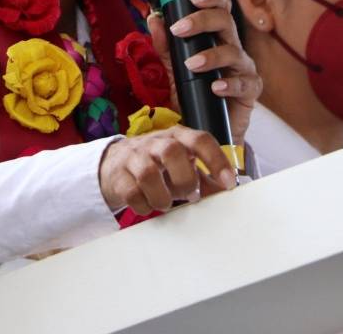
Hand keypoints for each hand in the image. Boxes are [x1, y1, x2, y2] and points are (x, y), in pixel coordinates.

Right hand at [98, 126, 236, 214]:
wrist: (113, 162)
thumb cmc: (155, 163)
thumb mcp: (180, 165)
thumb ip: (203, 178)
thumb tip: (225, 190)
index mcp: (176, 137)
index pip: (199, 140)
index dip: (216, 160)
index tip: (228, 182)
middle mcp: (155, 142)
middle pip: (172, 151)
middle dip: (184, 179)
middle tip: (189, 194)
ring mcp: (134, 157)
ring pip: (148, 174)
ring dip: (162, 197)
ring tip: (165, 203)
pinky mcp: (118, 176)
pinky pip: (132, 194)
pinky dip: (144, 206)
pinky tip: (148, 205)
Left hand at [148, 0, 261, 144]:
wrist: (205, 125)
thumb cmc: (194, 93)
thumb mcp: (173, 68)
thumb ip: (164, 45)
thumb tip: (154, 18)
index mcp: (216, 37)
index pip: (220, 9)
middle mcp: (232, 47)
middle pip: (226, 22)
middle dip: (202, 20)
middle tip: (179, 29)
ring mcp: (243, 68)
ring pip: (233, 52)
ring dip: (211, 56)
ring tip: (191, 64)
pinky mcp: (250, 90)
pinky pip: (244, 83)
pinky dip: (229, 84)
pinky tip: (215, 88)